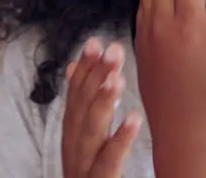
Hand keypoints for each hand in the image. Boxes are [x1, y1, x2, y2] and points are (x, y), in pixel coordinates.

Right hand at [60, 38, 141, 177]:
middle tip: (111, 49)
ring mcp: (82, 167)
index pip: (74, 96)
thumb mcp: (84, 140)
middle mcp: (73, 148)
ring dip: (102, 102)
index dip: (83, 68)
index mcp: (72, 135)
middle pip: (80, 108)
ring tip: (117, 77)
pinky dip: (119, 139)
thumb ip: (80, 106)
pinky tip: (134, 118)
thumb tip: (71, 67)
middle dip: (94, 76)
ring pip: (89, 132)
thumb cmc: (92, 175)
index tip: (95, 41)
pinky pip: (108, 162)